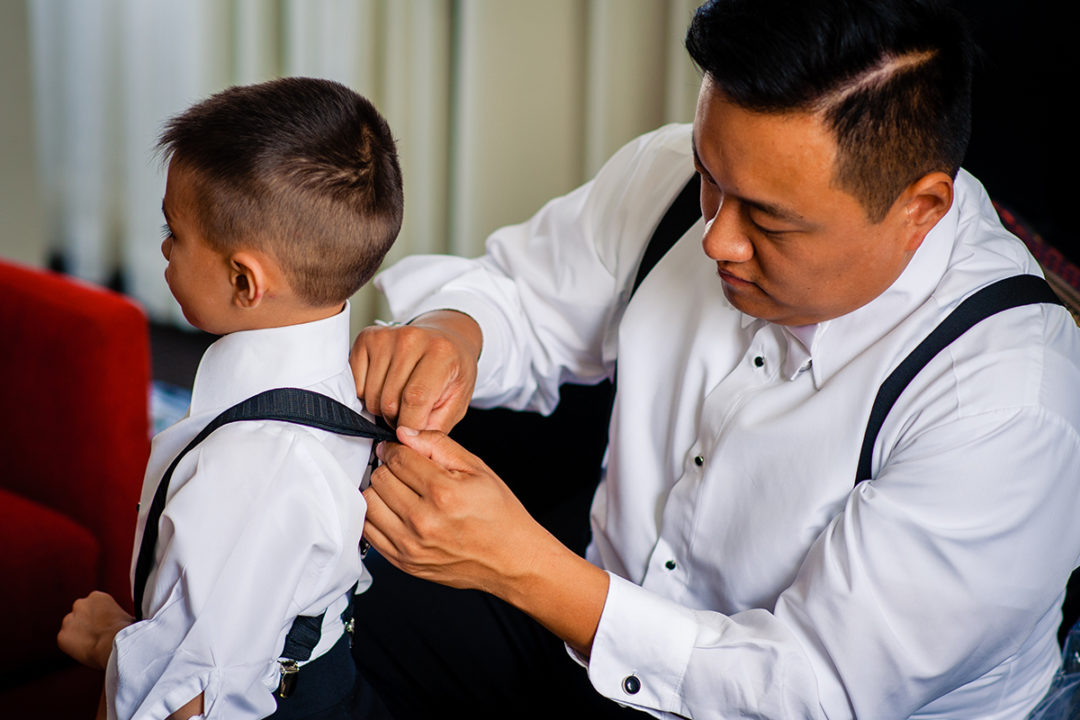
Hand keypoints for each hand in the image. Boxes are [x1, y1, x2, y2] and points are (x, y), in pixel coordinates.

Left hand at [58, 591, 133, 669]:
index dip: (100, 617)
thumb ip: (117, 615)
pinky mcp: (62, 636)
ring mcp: (68, 620)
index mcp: (96, 596)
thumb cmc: (125, 631)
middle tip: (97, 635)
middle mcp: (79, 604)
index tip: (105, 626)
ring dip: (78, 634)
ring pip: (71, 627)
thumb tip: (122, 621)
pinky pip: (66, 641)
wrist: (113, 643)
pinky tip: (86, 650)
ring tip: (93, 644)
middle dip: (86, 623)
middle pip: (80, 614)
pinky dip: (72, 646)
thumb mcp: (126, 615)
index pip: (94, 605)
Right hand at [350, 310, 481, 431]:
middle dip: (396, 419)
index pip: (415, 399)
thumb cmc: (452, 371)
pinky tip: (385, 385)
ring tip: (399, 399)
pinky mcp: (367, 338)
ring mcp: (387, 336)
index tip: (410, 436)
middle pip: (389, 400)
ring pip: (370, 395)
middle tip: (409, 414)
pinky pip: (356, 383)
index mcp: (441, 353)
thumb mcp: (457, 401)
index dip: (409, 426)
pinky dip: (367, 393)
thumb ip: (435, 426)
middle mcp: (412, 339)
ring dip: (382, 408)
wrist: (446, 339)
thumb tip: (408, 444)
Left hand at [363, 428, 609, 653]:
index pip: (397, 458)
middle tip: (405, 471)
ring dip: (380, 492)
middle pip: (380, 478)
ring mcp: (411, 545)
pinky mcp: (404, 562)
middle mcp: (423, 520)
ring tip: (400, 491)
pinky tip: (396, 511)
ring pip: (369, 503)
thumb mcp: (477, 468)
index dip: (397, 448)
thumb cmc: (499, 514)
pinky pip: (370, 532)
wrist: (512, 560)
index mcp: (443, 492)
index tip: (402, 450)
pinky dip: (377, 516)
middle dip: (389, 468)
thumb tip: (405, 434)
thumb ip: (438, 445)